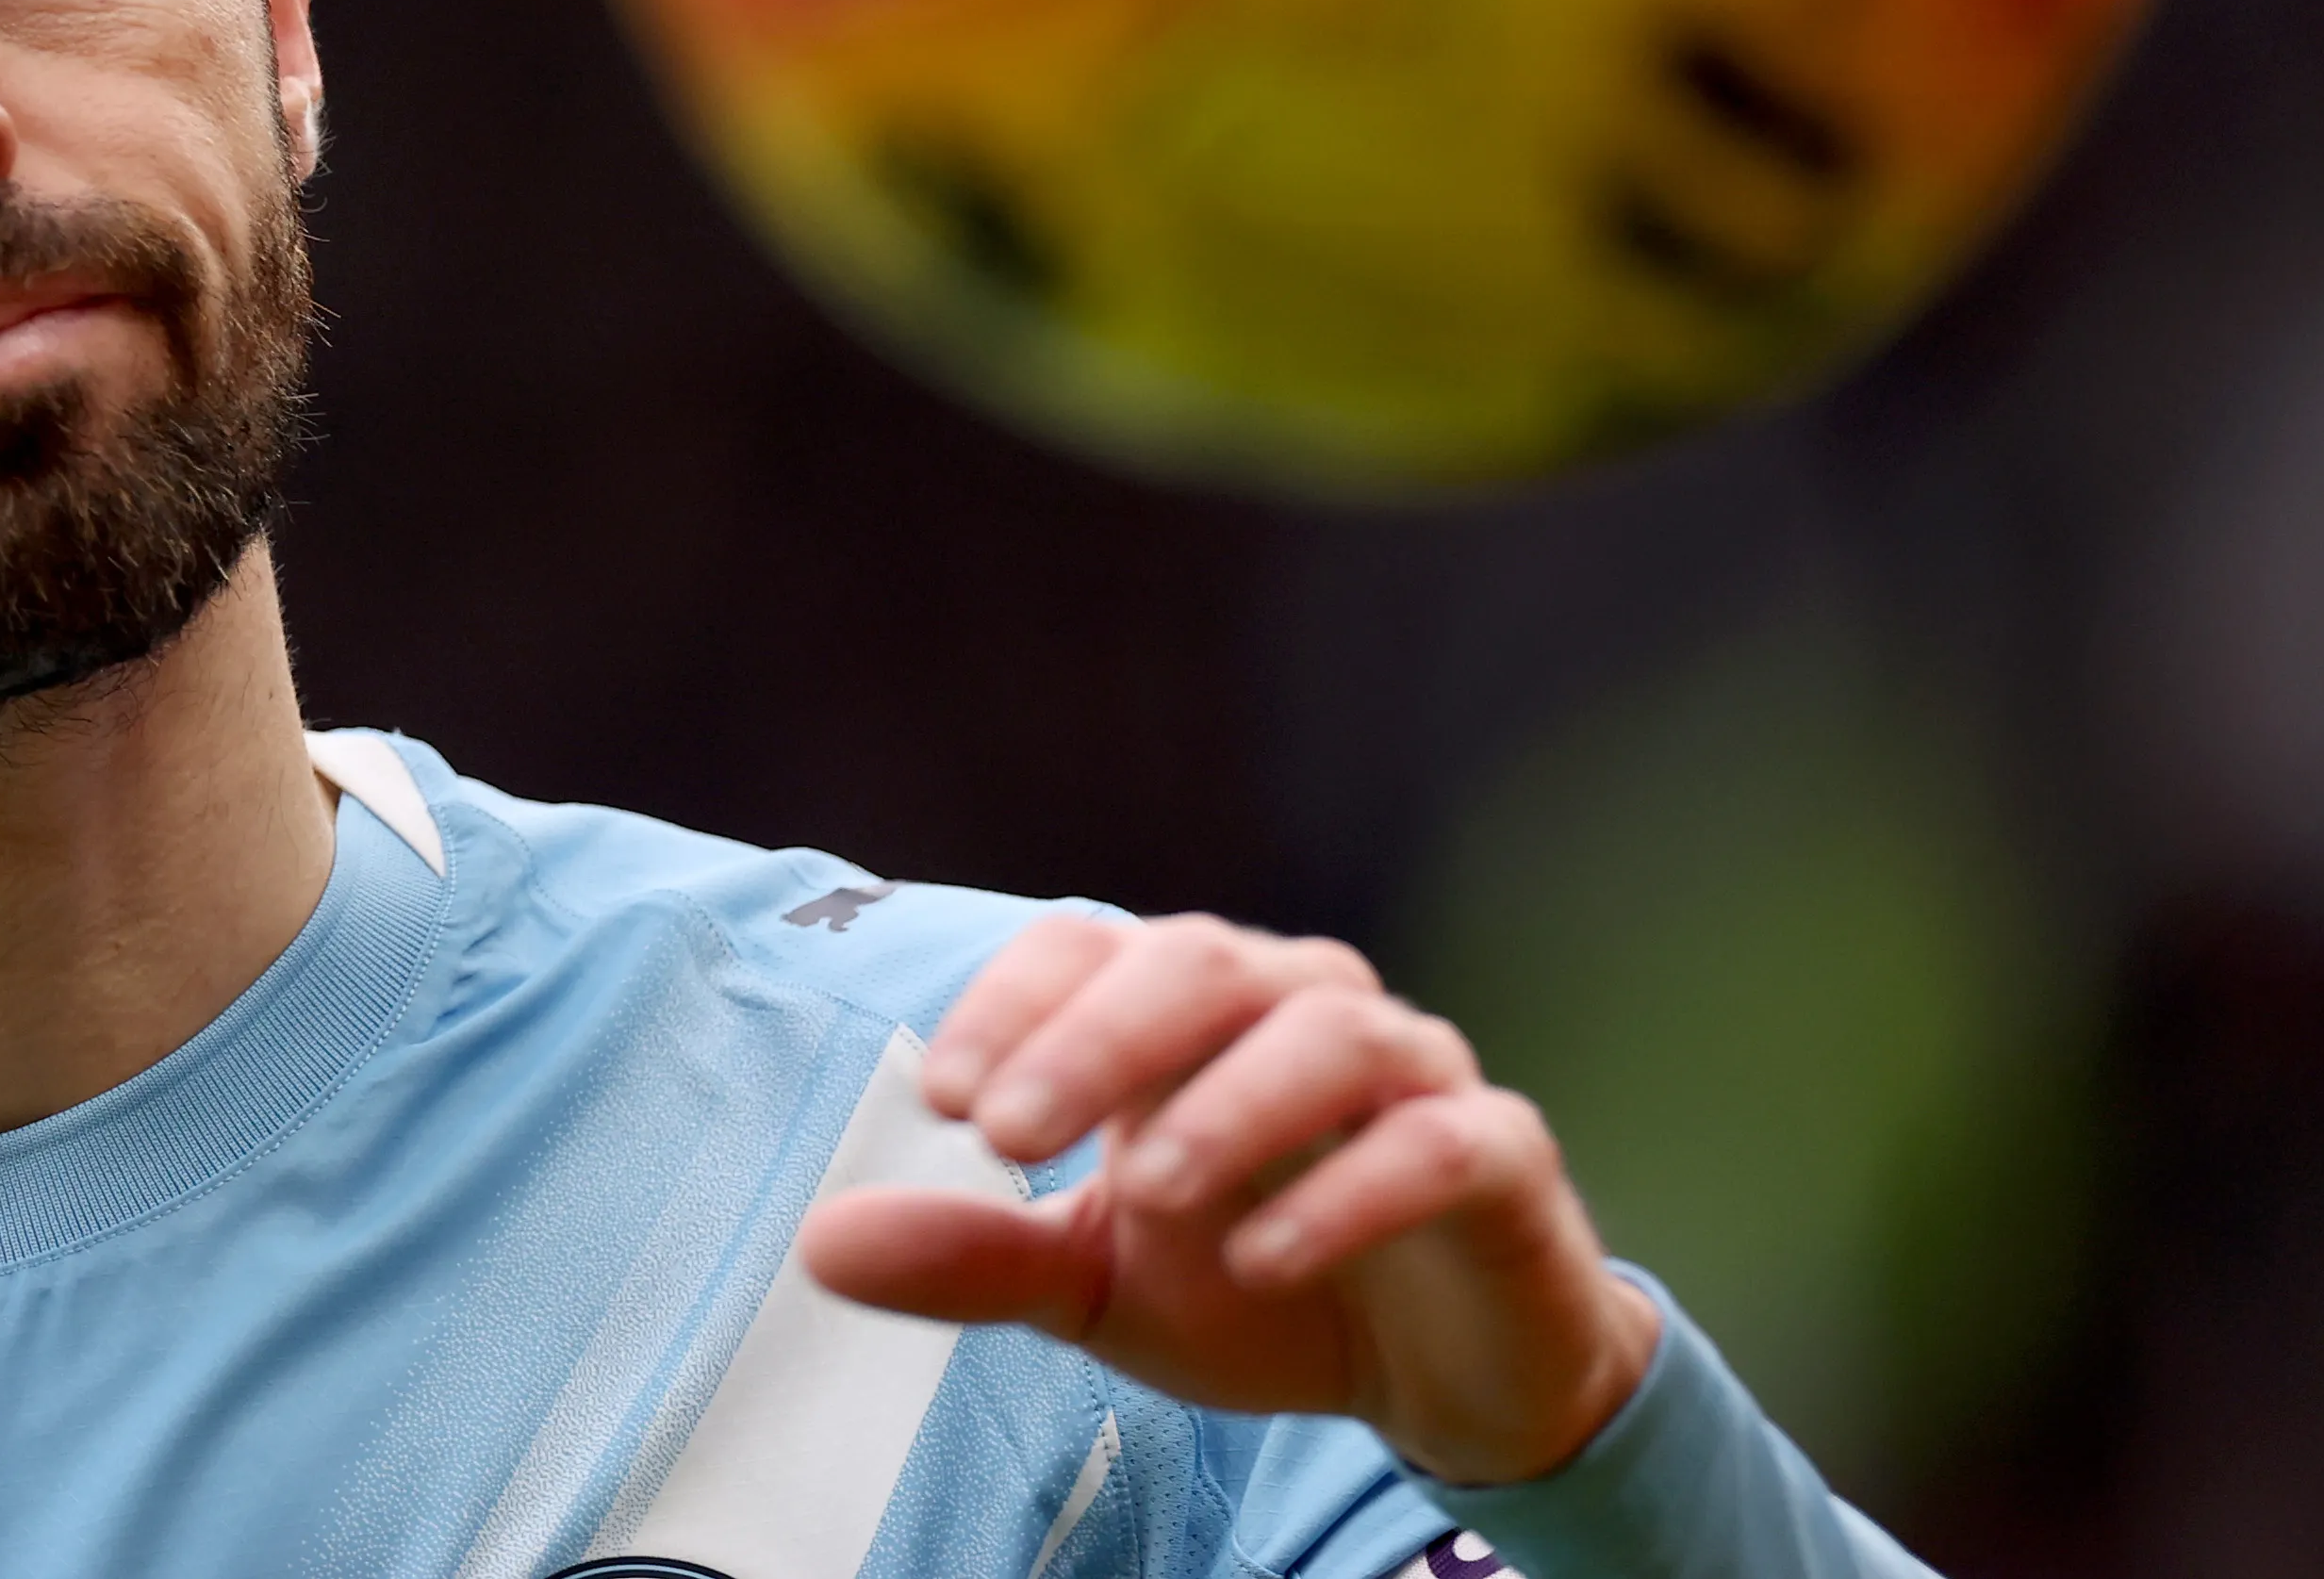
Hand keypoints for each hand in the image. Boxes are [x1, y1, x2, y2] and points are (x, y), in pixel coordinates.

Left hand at [796, 912, 1656, 1486]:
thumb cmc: (1255, 1288)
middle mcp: (1301, 1006)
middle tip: (1007, 1134)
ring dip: (1224, 1104)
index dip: (1014, 1003)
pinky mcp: (1503, 1158)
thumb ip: (978, 1254)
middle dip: (1094, 1039)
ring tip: (1143, 1193)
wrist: (1439, 1376)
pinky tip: (1265, 1258)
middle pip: (1199, 959)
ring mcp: (1414, 1071)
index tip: (945, 1099)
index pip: (1092, 947)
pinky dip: (1350, 1190)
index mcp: (1193, 1013)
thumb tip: (820, 1245)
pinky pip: (1440, 1140)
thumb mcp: (1099, 1285)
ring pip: (1327, 1028)